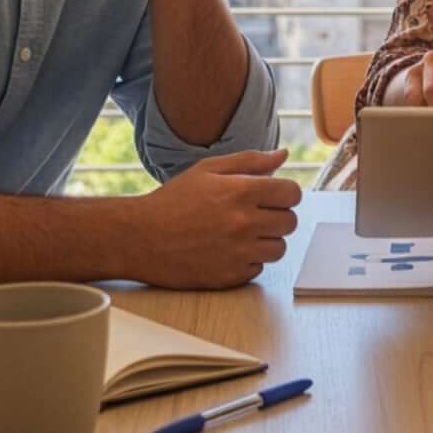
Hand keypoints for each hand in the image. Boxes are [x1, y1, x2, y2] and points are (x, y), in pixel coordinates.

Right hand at [129, 149, 301, 287]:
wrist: (140, 238)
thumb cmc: (173, 201)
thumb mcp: (208, 170)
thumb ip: (250, 161)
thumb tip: (283, 155)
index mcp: (242, 192)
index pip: (292, 194)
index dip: (285, 193)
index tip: (272, 196)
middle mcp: (244, 223)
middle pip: (290, 222)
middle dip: (277, 216)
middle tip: (255, 214)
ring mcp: (238, 253)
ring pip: (279, 248)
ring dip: (266, 240)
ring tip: (242, 234)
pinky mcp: (230, 277)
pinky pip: (259, 268)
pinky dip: (249, 261)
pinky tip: (228, 250)